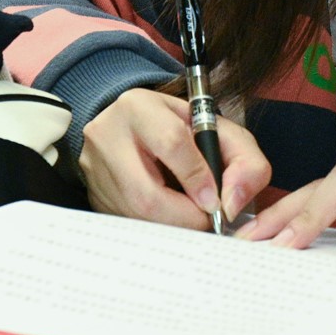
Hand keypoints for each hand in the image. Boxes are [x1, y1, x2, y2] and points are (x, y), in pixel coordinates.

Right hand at [80, 88, 270, 229]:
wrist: (135, 127)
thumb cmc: (182, 129)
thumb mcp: (218, 130)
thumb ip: (243, 160)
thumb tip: (231, 203)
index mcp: (139, 107)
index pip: (171, 144)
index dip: (198, 178)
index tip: (215, 201)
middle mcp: (107, 136)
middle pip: (146, 195)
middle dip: (185, 216)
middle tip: (206, 219)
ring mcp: (94, 170)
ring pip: (135, 216)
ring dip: (172, 226)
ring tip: (190, 216)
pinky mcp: (92, 196)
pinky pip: (127, 224)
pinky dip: (156, 228)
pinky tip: (170, 217)